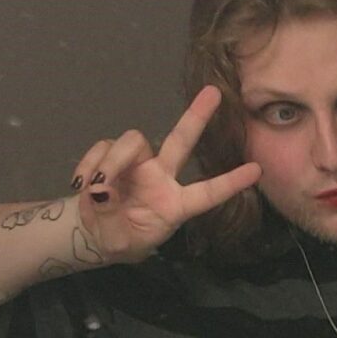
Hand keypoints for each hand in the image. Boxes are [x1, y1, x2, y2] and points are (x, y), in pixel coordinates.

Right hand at [72, 86, 260, 262]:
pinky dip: (89, 164)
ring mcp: (138, 164)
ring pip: (133, 142)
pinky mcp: (112, 156)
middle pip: (181, 141)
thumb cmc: (121, 238)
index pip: (206, 193)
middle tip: (214, 93)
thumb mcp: (122, 244)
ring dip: (113, 162)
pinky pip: (103, 148)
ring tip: (96, 188)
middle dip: (196, 117)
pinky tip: (80, 184)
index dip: (229, 183)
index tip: (256, 171)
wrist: (94, 233)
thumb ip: (114, 220)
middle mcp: (162, 177)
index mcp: (175, 204)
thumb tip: (102, 190)